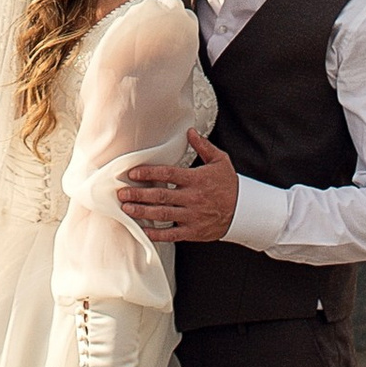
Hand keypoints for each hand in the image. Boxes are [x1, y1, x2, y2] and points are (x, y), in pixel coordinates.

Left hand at [119, 130, 239, 242]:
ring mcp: (192, 216)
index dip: (149, 173)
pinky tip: (143, 230)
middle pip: (161, 195)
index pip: (168, 174)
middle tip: (122, 194)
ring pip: (163, 214)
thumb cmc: (229, 185)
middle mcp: (192, 198)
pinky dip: (156, 233)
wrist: (243, 211)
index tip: (133, 173)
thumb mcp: (220, 161)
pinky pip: (171, 234)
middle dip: (139, 195)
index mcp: (196, 179)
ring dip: (143, 212)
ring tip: (127, 209)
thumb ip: (203, 146)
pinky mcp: (193, 231)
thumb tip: (190, 132)